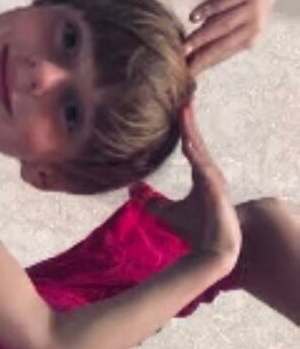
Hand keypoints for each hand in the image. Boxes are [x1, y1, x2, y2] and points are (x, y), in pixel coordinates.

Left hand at [135, 104, 240, 275]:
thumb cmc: (197, 229)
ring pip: (200, 150)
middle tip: (183, 98)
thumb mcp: (169, 213)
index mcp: (201, 173)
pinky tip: (188, 143)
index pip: (190, 145)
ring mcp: (214, 180)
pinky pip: (204, 168)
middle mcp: (209, 172)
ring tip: (185, 110)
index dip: (184, 127)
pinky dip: (196, 155)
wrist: (214, 250)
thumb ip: (154, 202)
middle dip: (188, 121)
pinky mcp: (215, 190)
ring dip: (192, 131)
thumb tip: (134, 192)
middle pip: (195, 141)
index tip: (178, 108)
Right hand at [185, 0, 283, 73]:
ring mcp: (254, 7)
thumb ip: (213, 34)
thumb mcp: (229, 19)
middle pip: (224, 43)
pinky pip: (228, 0)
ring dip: (203, 36)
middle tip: (182, 62)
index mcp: (249, 39)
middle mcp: (255, 27)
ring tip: (186, 44)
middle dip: (202, 54)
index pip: (222, 55)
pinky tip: (194, 16)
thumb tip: (190, 54)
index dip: (203, 63)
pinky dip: (210, 8)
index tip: (185, 73)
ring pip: (224, 24)